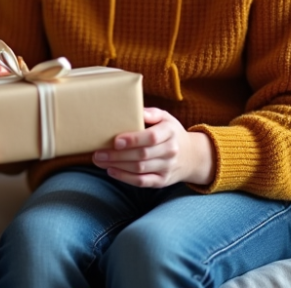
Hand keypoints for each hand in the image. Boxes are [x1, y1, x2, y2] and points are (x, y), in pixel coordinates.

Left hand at [92, 107, 215, 187]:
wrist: (192, 156)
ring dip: (117, 166)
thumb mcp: (165, 117)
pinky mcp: (162, 181)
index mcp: (170, 132)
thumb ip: (150, 113)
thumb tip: (132, 108)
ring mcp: (167, 168)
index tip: (116, 141)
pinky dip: (125, 178)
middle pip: (142, 155)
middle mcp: (170, 151)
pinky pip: (142, 182)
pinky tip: (112, 171)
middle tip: (98, 153)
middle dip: (117, 155)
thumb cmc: (171, 132)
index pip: (151, 137)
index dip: (133, 140)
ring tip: (99, 161)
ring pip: (140, 169)